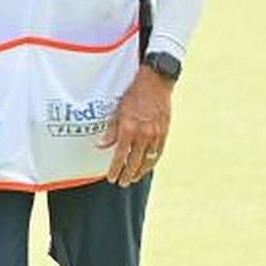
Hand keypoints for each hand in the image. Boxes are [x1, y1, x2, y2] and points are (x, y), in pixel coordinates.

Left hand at [98, 67, 173, 186]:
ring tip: (133, 178)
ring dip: (140, 172)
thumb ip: (110, 130)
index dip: (115, 169)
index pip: (120, 156)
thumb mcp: (117, 110)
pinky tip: (147, 167)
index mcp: (128, 129)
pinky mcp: (164, 132)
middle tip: (122, 183)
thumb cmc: (133, 94)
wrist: (155, 83)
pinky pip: (158, 153)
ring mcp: (155, 135)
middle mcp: (142, 135)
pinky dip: (152, 162)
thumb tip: (100, 146)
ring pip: (147, 160)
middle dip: (127, 174)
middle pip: (134, 162)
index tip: (111, 178)